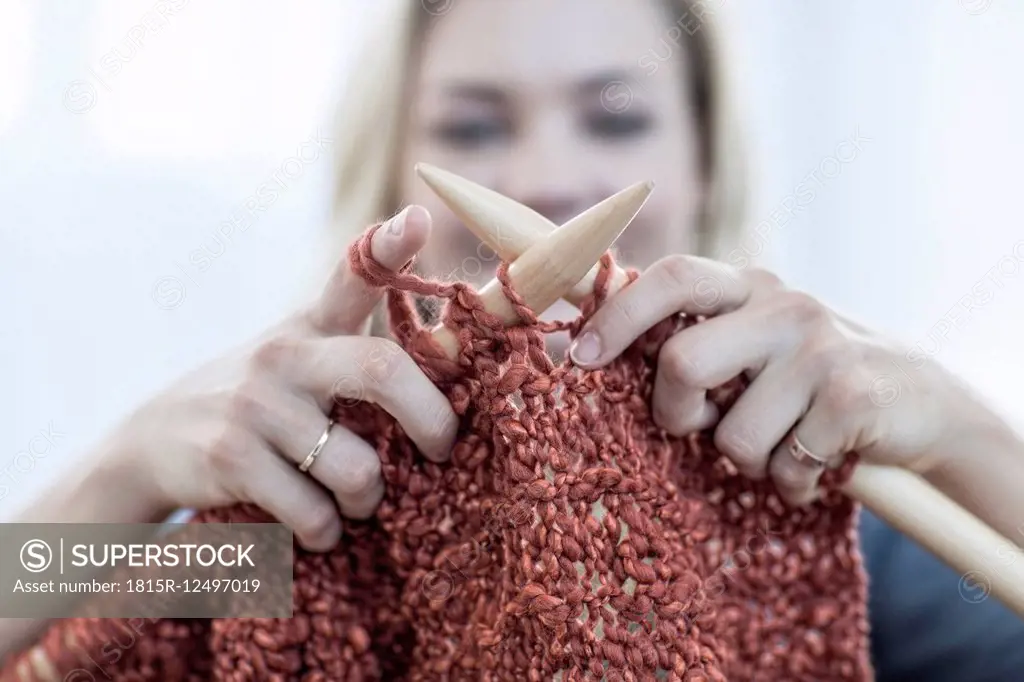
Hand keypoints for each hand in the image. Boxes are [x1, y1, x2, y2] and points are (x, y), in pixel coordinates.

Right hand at [101, 206, 457, 548]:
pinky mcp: (230, 456)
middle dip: (431, 420)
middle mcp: (287, 355)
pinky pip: (314, 512)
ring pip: (358, 467)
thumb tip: (453, 379)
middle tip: (442, 449)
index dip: (390, 245)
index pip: (354, 273)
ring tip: (361, 502)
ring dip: (370, 500)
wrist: (153, 442)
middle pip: (382, 369)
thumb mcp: (300, 360)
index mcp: (312, 327)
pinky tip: (320, 528)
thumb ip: (359, 355)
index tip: (420, 218)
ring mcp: (256, 404)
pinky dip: (327, 531)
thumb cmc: (259, 402)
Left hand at [569, 255, 1002, 504]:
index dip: (617, 314)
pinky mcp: (851, 397)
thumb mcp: (754, 342)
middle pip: (682, 363)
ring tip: (780, 446)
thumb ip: (695, 336)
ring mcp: (821, 347)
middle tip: (696, 424)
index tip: (581, 357)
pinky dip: (791, 484)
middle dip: (675, 413)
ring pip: (732, 434)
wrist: (925, 403)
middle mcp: (783, 304)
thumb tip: (592, 344)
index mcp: (747, 286)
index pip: (670, 276)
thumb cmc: (809, 378)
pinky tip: (816, 464)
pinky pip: (784, 467)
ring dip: (747, 461)